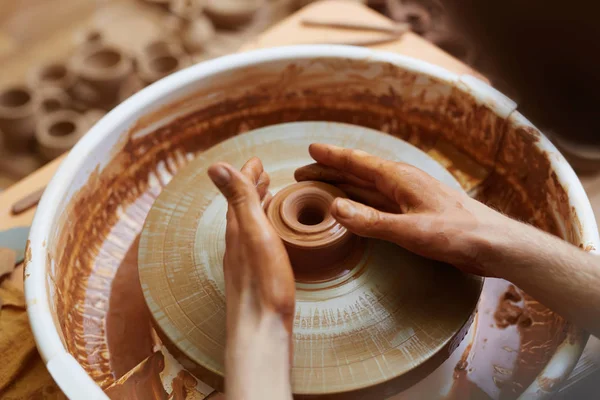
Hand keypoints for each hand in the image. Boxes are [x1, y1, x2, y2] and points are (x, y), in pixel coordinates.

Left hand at [208, 158, 293, 399]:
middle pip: (241, 208)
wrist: (260, 330)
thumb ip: (239, 200)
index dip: (246, 175)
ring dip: (256, 207)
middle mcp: (236, 244)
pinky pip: (255, 242)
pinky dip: (262, 228)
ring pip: (248, 225)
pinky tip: (268, 238)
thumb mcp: (254, 233)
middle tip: (262, 174)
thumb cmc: (263, 284)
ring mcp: (243, 262)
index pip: (238, 193)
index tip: (256, 161)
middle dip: (250, 188)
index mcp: (237, 230)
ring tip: (267, 198)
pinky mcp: (253, 277)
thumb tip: (215, 166)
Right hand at [295, 144, 517, 275]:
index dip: (332, 156)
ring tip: (320, 188)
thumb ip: (373, 221)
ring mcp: (408, 198)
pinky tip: (353, 207)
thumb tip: (335, 207)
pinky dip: (359, 202)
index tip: (311, 150)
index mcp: (399, 179)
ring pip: (366, 188)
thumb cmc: (459, 234)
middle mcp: (401, 183)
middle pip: (357, 173)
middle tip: (303, 173)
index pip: (357, 163)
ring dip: (342, 187)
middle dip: (330, 172)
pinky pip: (378, 203)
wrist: (494, 244)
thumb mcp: (412, 230)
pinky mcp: (414, 213)